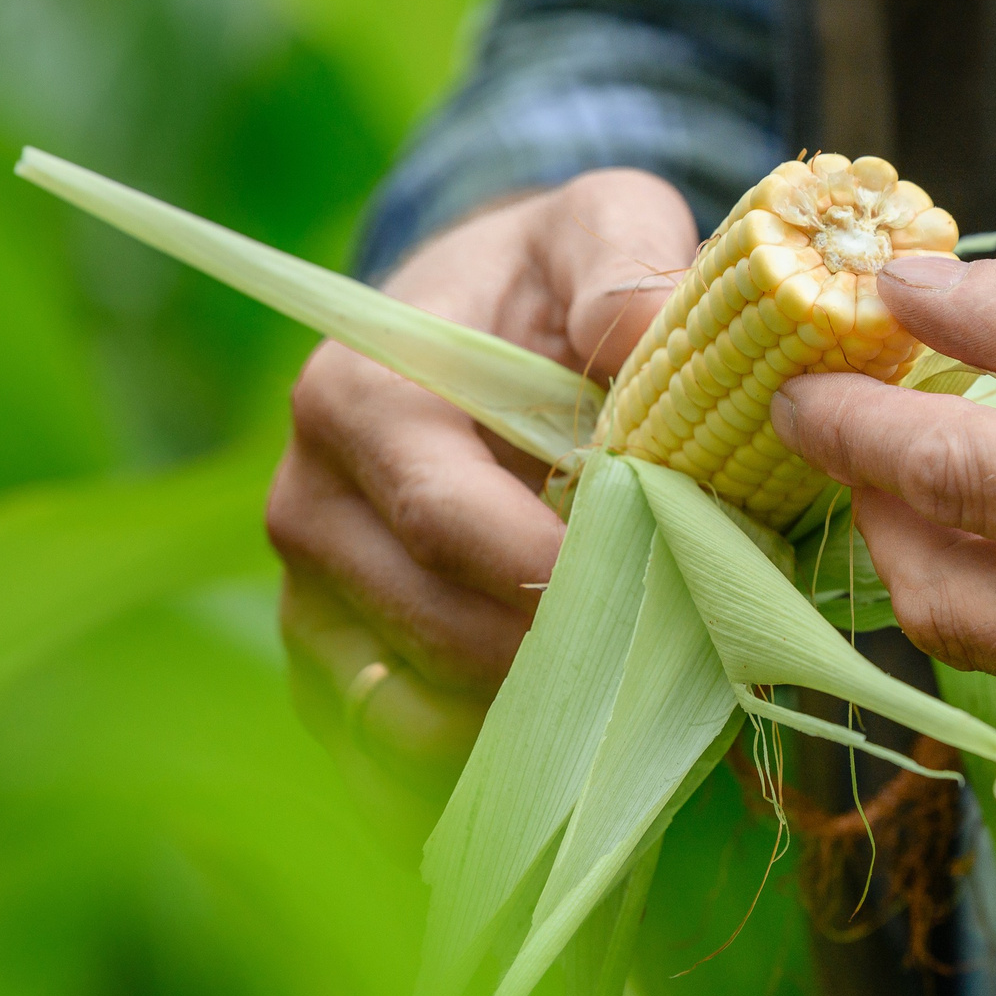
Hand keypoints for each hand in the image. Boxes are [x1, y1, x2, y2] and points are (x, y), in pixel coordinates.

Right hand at [265, 169, 696, 818]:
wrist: (481, 313)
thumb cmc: (550, 273)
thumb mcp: (600, 222)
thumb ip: (623, 264)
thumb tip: (641, 330)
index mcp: (359, 396)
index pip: (446, 521)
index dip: (554, 573)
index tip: (662, 591)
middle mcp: (309, 502)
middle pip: (432, 627)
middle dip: (566, 654)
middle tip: (685, 657)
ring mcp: (311, 594)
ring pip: (406, 710)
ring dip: (529, 726)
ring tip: (640, 704)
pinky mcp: (331, 663)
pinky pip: (386, 756)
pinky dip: (477, 774)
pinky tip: (572, 758)